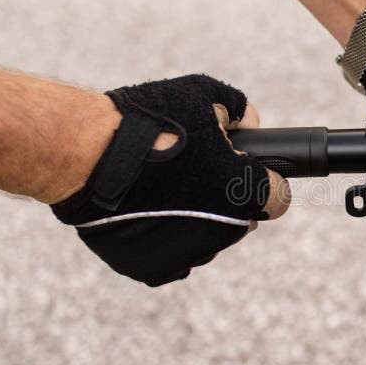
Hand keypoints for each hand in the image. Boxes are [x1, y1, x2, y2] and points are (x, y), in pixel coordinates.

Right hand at [51, 74, 288, 285]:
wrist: (88, 156)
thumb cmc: (150, 123)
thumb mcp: (205, 95)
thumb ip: (239, 109)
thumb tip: (251, 122)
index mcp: (246, 192)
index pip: (277, 199)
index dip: (265, 183)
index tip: (248, 172)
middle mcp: (226, 231)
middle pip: (240, 220)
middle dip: (226, 200)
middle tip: (194, 174)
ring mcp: (190, 254)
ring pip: (206, 239)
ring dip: (196, 219)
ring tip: (163, 188)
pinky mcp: (155, 269)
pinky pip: (171, 255)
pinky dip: (164, 238)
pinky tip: (147, 210)